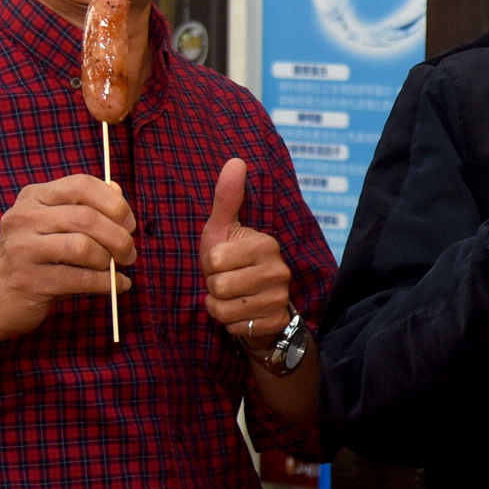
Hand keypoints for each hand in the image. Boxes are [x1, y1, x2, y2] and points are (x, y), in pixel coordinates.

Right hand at [0, 176, 132, 338]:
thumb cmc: (39, 260)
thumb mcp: (58, 227)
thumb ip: (87, 206)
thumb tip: (118, 190)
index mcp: (33, 196)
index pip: (81, 184)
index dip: (114, 203)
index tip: (129, 223)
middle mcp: (23, 217)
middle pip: (87, 217)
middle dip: (119, 237)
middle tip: (129, 253)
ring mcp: (22, 248)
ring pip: (84, 247)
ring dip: (109, 261)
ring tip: (115, 269)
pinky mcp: (28, 280)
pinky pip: (80, 279)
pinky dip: (107, 283)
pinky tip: (115, 286)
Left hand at [200, 159, 294, 353]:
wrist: (255, 301)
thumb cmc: (232, 261)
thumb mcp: (223, 228)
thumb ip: (227, 197)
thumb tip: (236, 160)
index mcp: (266, 244)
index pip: (214, 259)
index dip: (209, 263)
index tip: (220, 262)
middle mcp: (279, 270)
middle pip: (218, 286)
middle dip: (212, 287)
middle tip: (225, 281)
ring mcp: (280, 298)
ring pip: (224, 309)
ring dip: (218, 306)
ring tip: (230, 297)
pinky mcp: (276, 322)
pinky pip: (234, 327)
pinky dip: (230, 323)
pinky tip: (241, 313)